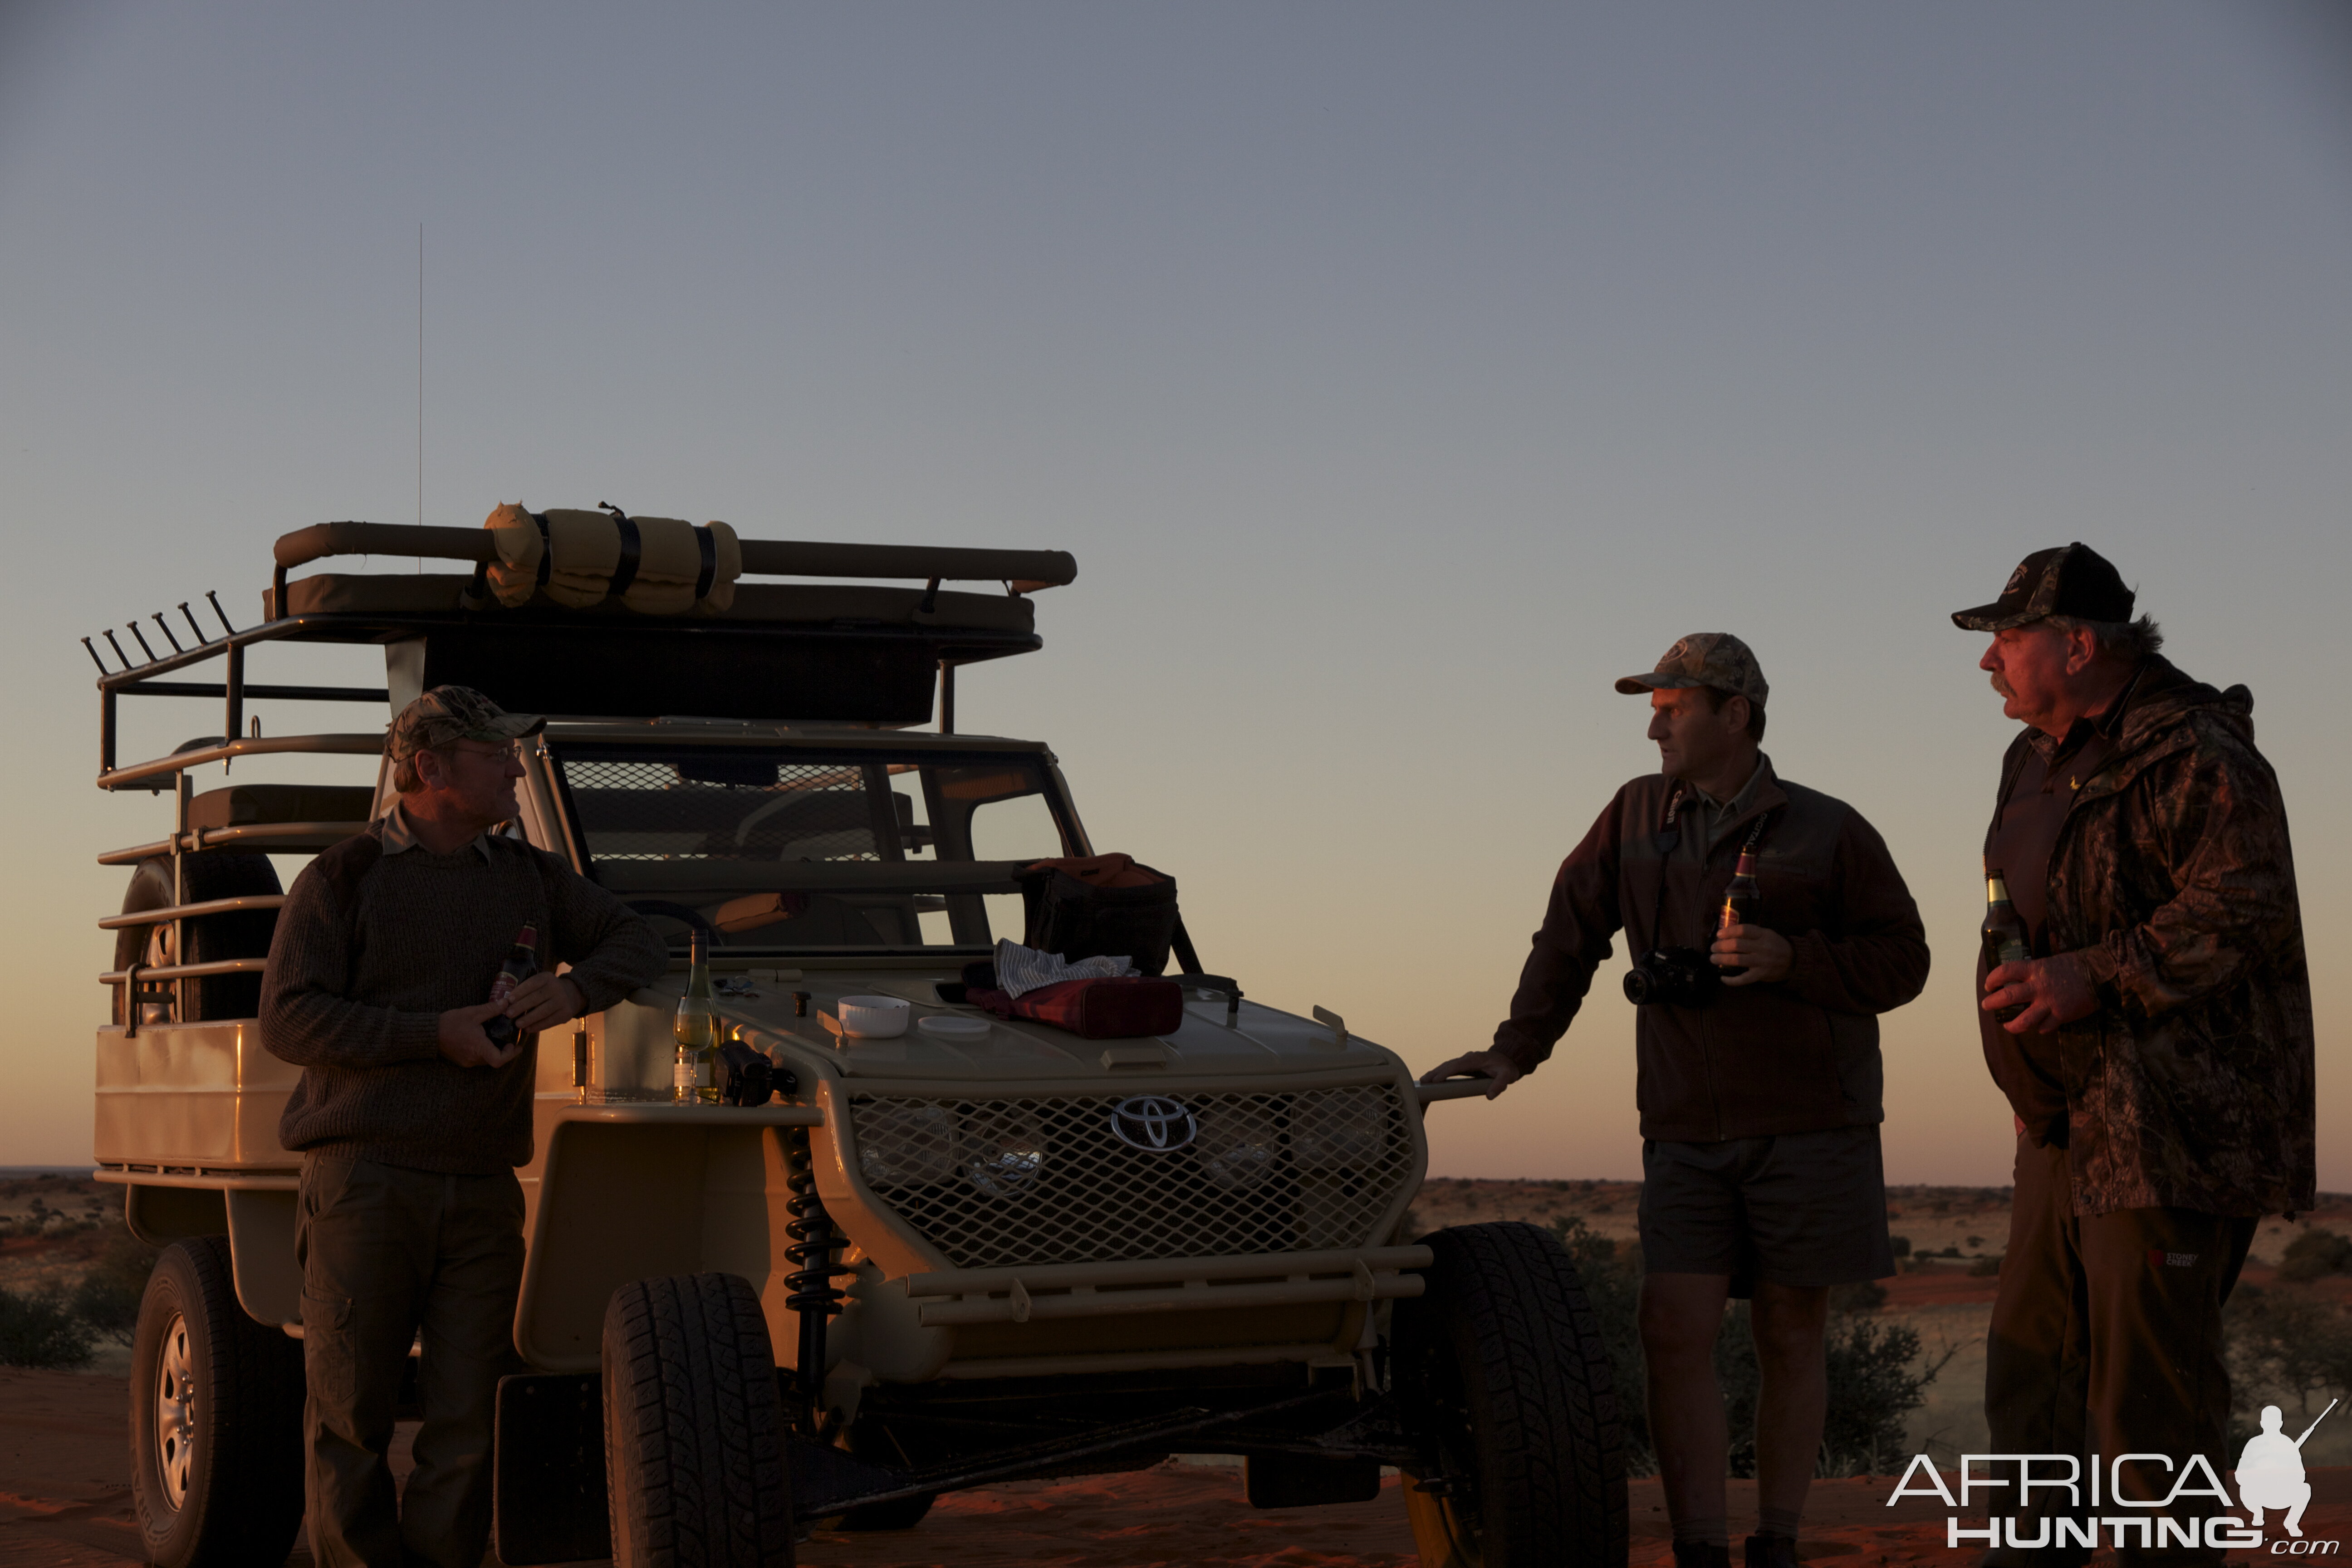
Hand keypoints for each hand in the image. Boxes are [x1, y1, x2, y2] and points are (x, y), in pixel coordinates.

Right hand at [438, 1000, 522, 1068]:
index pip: (499, 1060)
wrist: (429, 1033)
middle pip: (495, 1060)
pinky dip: (485, 1051)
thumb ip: (491, 1009)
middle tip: (511, 1040)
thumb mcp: (472, 1013)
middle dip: (505, 1051)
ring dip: (494, 1051)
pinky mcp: (462, 1060)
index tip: (515, 1045)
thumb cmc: (450, 1023)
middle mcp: (473, 1058)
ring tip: (499, 1037)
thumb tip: (506, 1003)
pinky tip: (485, 1039)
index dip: (510, 1055)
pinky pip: (478, 1059)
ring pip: (487, 1060)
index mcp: (478, 1048)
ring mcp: (467, 1061)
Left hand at [504, 973, 585, 1034]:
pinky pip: (550, 1021)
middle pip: (536, 998)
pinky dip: (538, 1026)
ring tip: (517, 1024)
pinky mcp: (566, 1013)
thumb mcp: (540, 983)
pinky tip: (528, 1029)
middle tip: (508, 1014)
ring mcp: (562, 1001)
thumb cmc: (547, 990)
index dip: (520, 992)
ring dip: (529, 1019)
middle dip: (521, 1007)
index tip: (508, 1000)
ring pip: (543, 1011)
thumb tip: (506, 1003)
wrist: (572, 994)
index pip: (532, 984)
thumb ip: (526, 990)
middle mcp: (556, 988)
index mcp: (547, 978)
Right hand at [1419, 1051, 1524, 1099]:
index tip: (1435, 1080)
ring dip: (1435, 1072)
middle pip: (1448, 1064)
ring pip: (1447, 1065)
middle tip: (1423, 1081)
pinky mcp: (1464, 1065)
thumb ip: (1499, 1085)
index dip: (1446, 1072)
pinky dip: (1440, 1072)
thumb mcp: (1507, 1076)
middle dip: (1435, 1072)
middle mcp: (1468, 1058)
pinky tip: (1432, 1078)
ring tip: (1423, 1081)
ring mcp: (1465, 1060)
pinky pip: (1449, 1068)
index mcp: (1475, 1059)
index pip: (1457, 1065)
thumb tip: (1490, 1096)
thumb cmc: (1506, 1068)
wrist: (1508, 1059)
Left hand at [1711, 923, 1792, 985]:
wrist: (1794, 961)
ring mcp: (1761, 962)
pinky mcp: (1761, 975)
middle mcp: (1762, 948)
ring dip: (1722, 959)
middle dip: (1721, 946)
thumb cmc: (1775, 945)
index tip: (1719, 934)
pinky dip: (1731, 980)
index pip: (1743, 930)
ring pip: (1737, 960)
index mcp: (1764, 935)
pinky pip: (1743, 979)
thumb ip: (1751, 933)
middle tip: (1713, 947)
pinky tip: (1722, 978)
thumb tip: (1727, 933)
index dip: (1729, 931)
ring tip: (1713, 958)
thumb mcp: (1767, 934)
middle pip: (1737, 945)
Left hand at [1983, 953, 2097, 1033]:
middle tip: (1987, 1005)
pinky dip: (2039, 1028)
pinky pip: (2044, 1027)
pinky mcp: (2061, 1015)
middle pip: (2007, 997)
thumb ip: (2033, 970)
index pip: (2005, 971)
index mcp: (2034, 969)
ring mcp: (2049, 1003)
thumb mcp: (2050, 961)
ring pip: (2023, 1020)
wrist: (2099, 974)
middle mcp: (2039, 986)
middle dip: (1993, 1003)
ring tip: (2006, 1025)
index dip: (1993, 978)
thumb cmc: (2074, 965)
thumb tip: (2018, 976)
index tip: (1989, 985)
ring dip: (2011, 1025)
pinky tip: (2038, 1026)